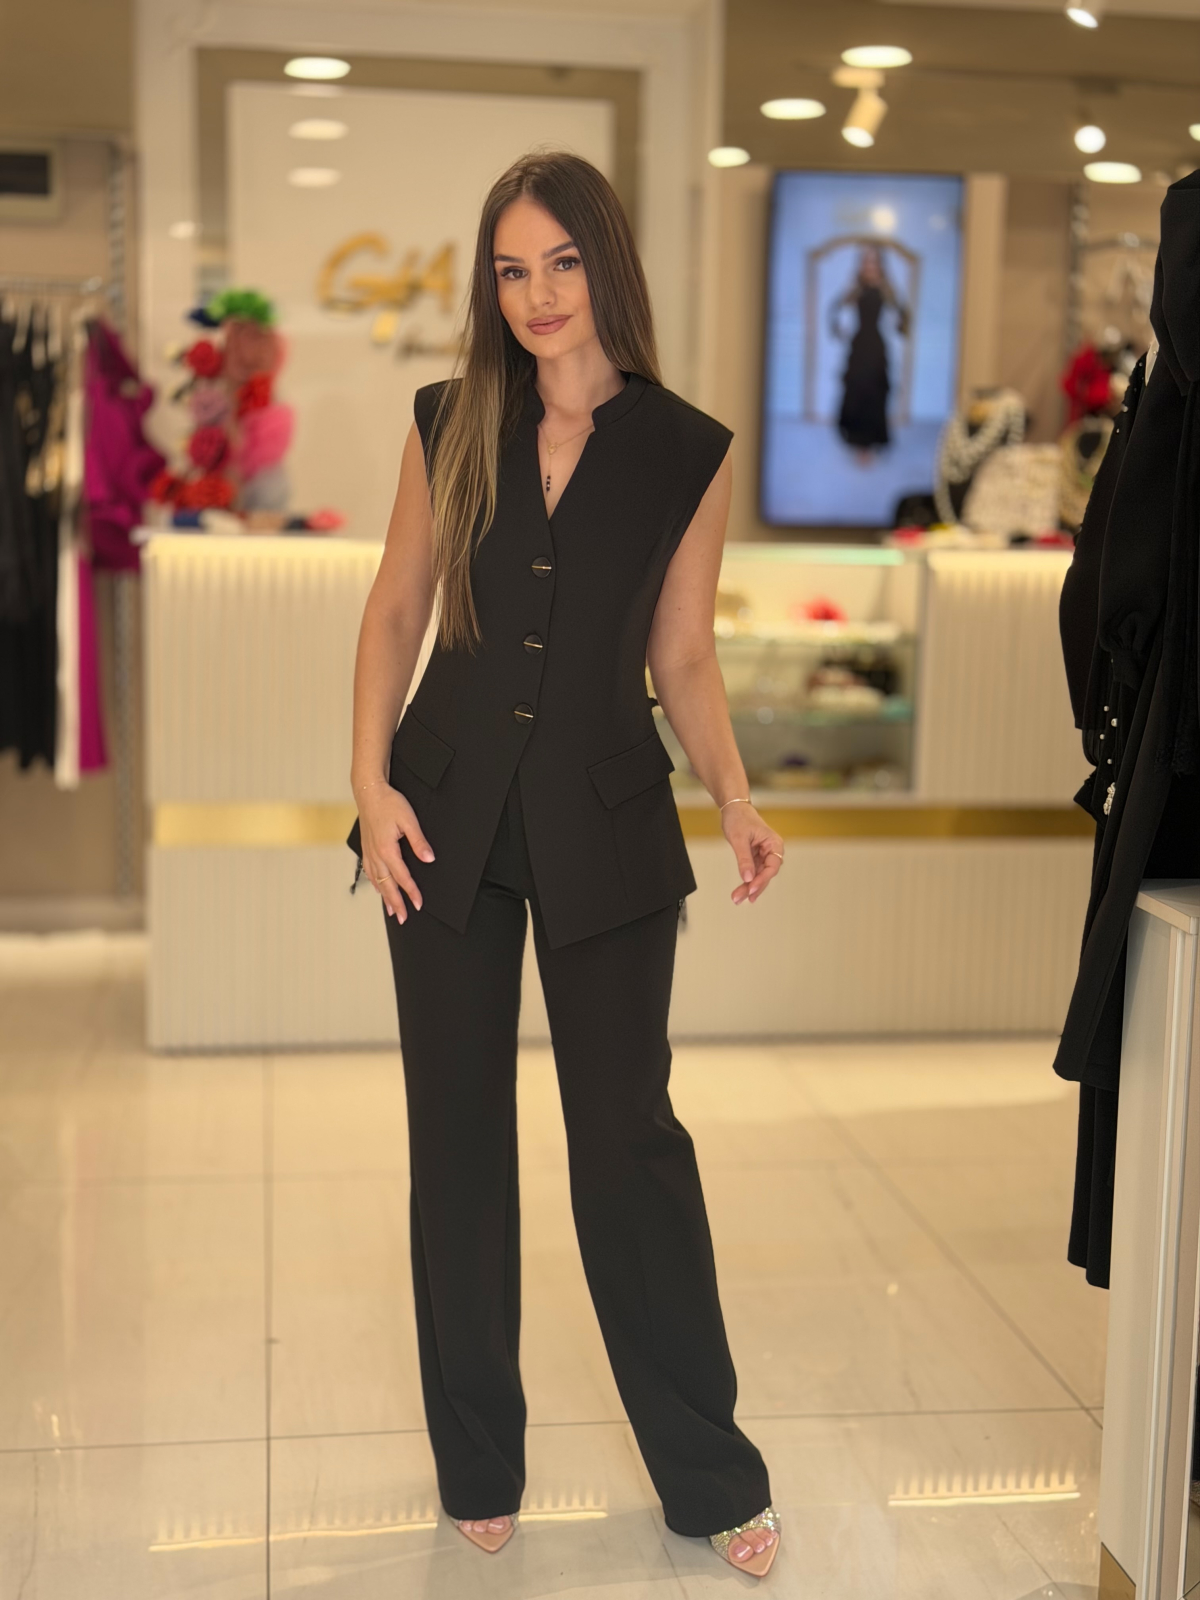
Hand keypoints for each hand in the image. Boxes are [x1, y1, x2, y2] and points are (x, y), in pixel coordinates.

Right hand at [357, 781, 434, 921]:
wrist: (368, 791)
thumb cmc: (389, 803)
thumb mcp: (409, 820)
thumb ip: (419, 841)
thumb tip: (429, 859)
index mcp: (387, 850)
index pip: (402, 877)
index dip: (411, 892)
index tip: (419, 904)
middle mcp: (376, 854)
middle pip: (387, 885)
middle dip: (396, 903)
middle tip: (404, 918)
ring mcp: (369, 852)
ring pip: (377, 881)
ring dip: (385, 897)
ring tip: (392, 911)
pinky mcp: (366, 847)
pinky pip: (369, 871)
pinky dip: (375, 884)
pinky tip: (378, 888)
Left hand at [721, 801, 783, 905]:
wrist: (734, 809)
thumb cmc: (739, 819)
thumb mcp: (739, 839)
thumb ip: (744, 859)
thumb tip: (748, 878)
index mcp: (774, 843)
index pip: (772, 866)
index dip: (762, 879)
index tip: (751, 889)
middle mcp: (772, 851)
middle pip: (766, 874)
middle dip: (753, 887)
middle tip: (739, 899)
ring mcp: (764, 855)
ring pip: (759, 876)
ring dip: (748, 887)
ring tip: (737, 898)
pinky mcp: (756, 857)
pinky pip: (753, 872)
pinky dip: (746, 881)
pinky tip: (741, 892)